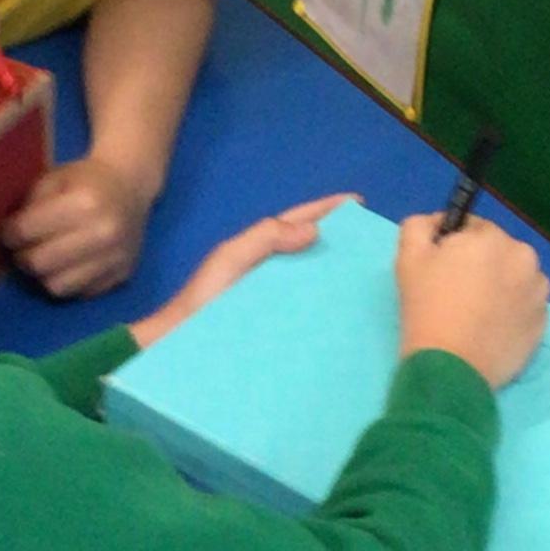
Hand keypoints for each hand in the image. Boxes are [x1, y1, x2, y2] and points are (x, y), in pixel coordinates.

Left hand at [4, 154, 155, 298]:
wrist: (130, 187)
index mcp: (85, 202)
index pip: (27, 231)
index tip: (7, 232)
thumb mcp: (53, 178)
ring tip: (44, 258)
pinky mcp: (122, 276)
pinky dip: (68, 281)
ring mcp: (115, 258)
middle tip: (23, 248)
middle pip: (39, 263)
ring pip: (58, 286)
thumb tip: (6, 234)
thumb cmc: (85, 180)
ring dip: (44, 274)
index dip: (9, 233)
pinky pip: (80, 293)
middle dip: (23, 257)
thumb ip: (29, 205)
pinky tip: (68, 264)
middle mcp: (103, 233)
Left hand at [129, 195, 353, 348]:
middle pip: (308, 250)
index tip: (360, 202)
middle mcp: (266, 273)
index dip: (325, 209)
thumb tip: (313, 230)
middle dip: (338, 242)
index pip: (296, 222)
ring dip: (335, 278)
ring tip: (368, 280)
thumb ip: (264, 238)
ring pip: (309, 282)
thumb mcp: (230, 260)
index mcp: (256, 252)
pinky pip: (304, 314)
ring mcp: (270, 302)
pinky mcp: (273, 330)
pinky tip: (345, 320)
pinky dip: (324, 311)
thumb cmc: (202, 301)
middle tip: (374, 245)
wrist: (175, 348)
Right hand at [395, 212, 548, 390]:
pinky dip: (513, 310)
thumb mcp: (409, 257)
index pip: (474, 228)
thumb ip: (420, 226)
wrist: (451, 367)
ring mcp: (539, 292)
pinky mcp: (543, 323)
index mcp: (493, 238)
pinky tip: (491, 327)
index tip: (443, 268)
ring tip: (477, 312)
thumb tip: (438, 221)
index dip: (455, 245)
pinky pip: (526, 306)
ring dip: (501, 284)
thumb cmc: (427, 308)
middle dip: (482, 264)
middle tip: (457, 292)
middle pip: (499, 252)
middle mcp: (524, 258)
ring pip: (516, 277)